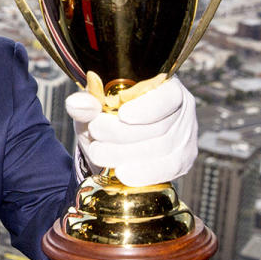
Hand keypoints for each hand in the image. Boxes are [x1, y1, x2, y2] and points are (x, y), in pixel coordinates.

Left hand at [66, 76, 196, 186]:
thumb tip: (76, 104)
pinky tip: (122, 173)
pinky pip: (168, 169)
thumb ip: (85, 103)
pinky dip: (143, 173)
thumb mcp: (93, 107)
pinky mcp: (182, 160)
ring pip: (162, 149)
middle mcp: (181, 110)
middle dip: (122, 133)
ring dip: (126, 153)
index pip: (168, 96)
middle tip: (95, 132)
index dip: (148, 108)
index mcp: (164, 86)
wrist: (112, 143)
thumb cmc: (106, 116)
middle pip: (160, 126)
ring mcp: (185, 136)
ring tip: (98, 152)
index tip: (123, 115)